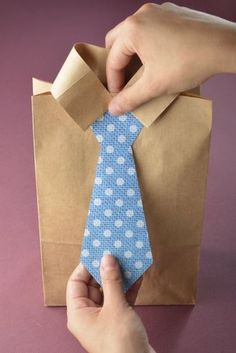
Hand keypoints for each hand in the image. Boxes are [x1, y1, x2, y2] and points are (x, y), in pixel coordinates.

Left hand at [66, 254, 155, 352]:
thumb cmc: (120, 342)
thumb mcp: (115, 307)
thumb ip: (110, 280)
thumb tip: (106, 257)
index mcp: (78, 312)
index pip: (76, 282)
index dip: (86, 266)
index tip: (98, 251)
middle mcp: (88, 314)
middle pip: (93, 284)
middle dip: (105, 268)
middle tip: (116, 251)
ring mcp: (104, 317)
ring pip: (109, 290)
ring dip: (119, 276)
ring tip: (128, 258)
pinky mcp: (118, 320)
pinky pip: (120, 298)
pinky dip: (128, 287)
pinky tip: (137, 274)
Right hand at [106, 2, 235, 114]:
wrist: (224, 46)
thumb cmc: (188, 63)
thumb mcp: (154, 86)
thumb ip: (130, 98)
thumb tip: (113, 109)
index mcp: (132, 29)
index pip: (113, 59)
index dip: (113, 81)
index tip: (119, 97)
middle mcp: (142, 14)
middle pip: (118, 41)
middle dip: (118, 63)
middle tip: (125, 81)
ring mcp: (159, 10)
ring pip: (134, 33)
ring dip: (133, 53)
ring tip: (141, 72)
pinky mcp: (173, 12)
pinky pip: (151, 28)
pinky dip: (148, 43)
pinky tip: (159, 59)